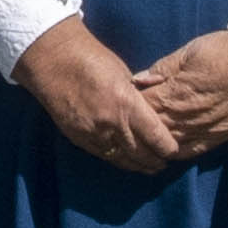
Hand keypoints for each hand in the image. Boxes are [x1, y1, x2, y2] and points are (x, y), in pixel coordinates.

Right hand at [20, 18, 182, 175]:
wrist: (53, 61)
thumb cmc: (92, 59)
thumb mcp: (124, 73)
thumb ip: (140, 93)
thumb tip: (157, 100)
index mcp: (128, 104)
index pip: (156, 137)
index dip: (168, 149)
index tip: (173, 151)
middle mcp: (113, 124)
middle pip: (141, 154)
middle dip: (154, 162)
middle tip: (163, 164)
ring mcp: (94, 134)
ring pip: (122, 160)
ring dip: (137, 166)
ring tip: (148, 168)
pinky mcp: (78, 138)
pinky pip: (103, 156)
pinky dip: (117, 160)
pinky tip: (124, 160)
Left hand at [133, 31, 227, 158]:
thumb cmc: (226, 53)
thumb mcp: (190, 51)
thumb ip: (162, 68)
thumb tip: (137, 79)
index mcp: (174, 93)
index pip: (141, 106)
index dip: (127, 106)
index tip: (118, 103)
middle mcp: (184, 117)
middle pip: (150, 128)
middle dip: (135, 127)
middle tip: (123, 124)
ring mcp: (199, 131)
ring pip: (165, 143)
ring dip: (151, 142)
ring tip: (138, 139)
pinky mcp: (215, 139)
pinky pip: (188, 152)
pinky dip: (172, 152)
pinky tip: (163, 149)